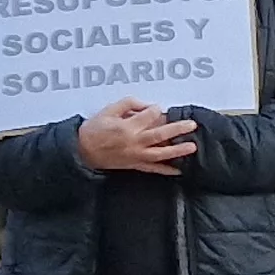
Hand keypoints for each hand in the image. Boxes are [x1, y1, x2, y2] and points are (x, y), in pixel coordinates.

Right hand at [76, 99, 197, 174]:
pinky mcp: (135, 165)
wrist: (82, 150)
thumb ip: (129, 104)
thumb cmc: (94, 130)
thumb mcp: (109, 110)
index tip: (157, 109)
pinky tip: (179, 170)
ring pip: (161, 153)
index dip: (156, 109)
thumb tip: (147, 105)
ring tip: (192, 147)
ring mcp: (136, 155)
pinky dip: (166, 170)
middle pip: (160, 134)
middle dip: (178, 129)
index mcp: (127, 127)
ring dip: (177, 150)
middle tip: (191, 125)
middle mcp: (134, 142)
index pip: (150, 115)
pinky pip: (153, 169)